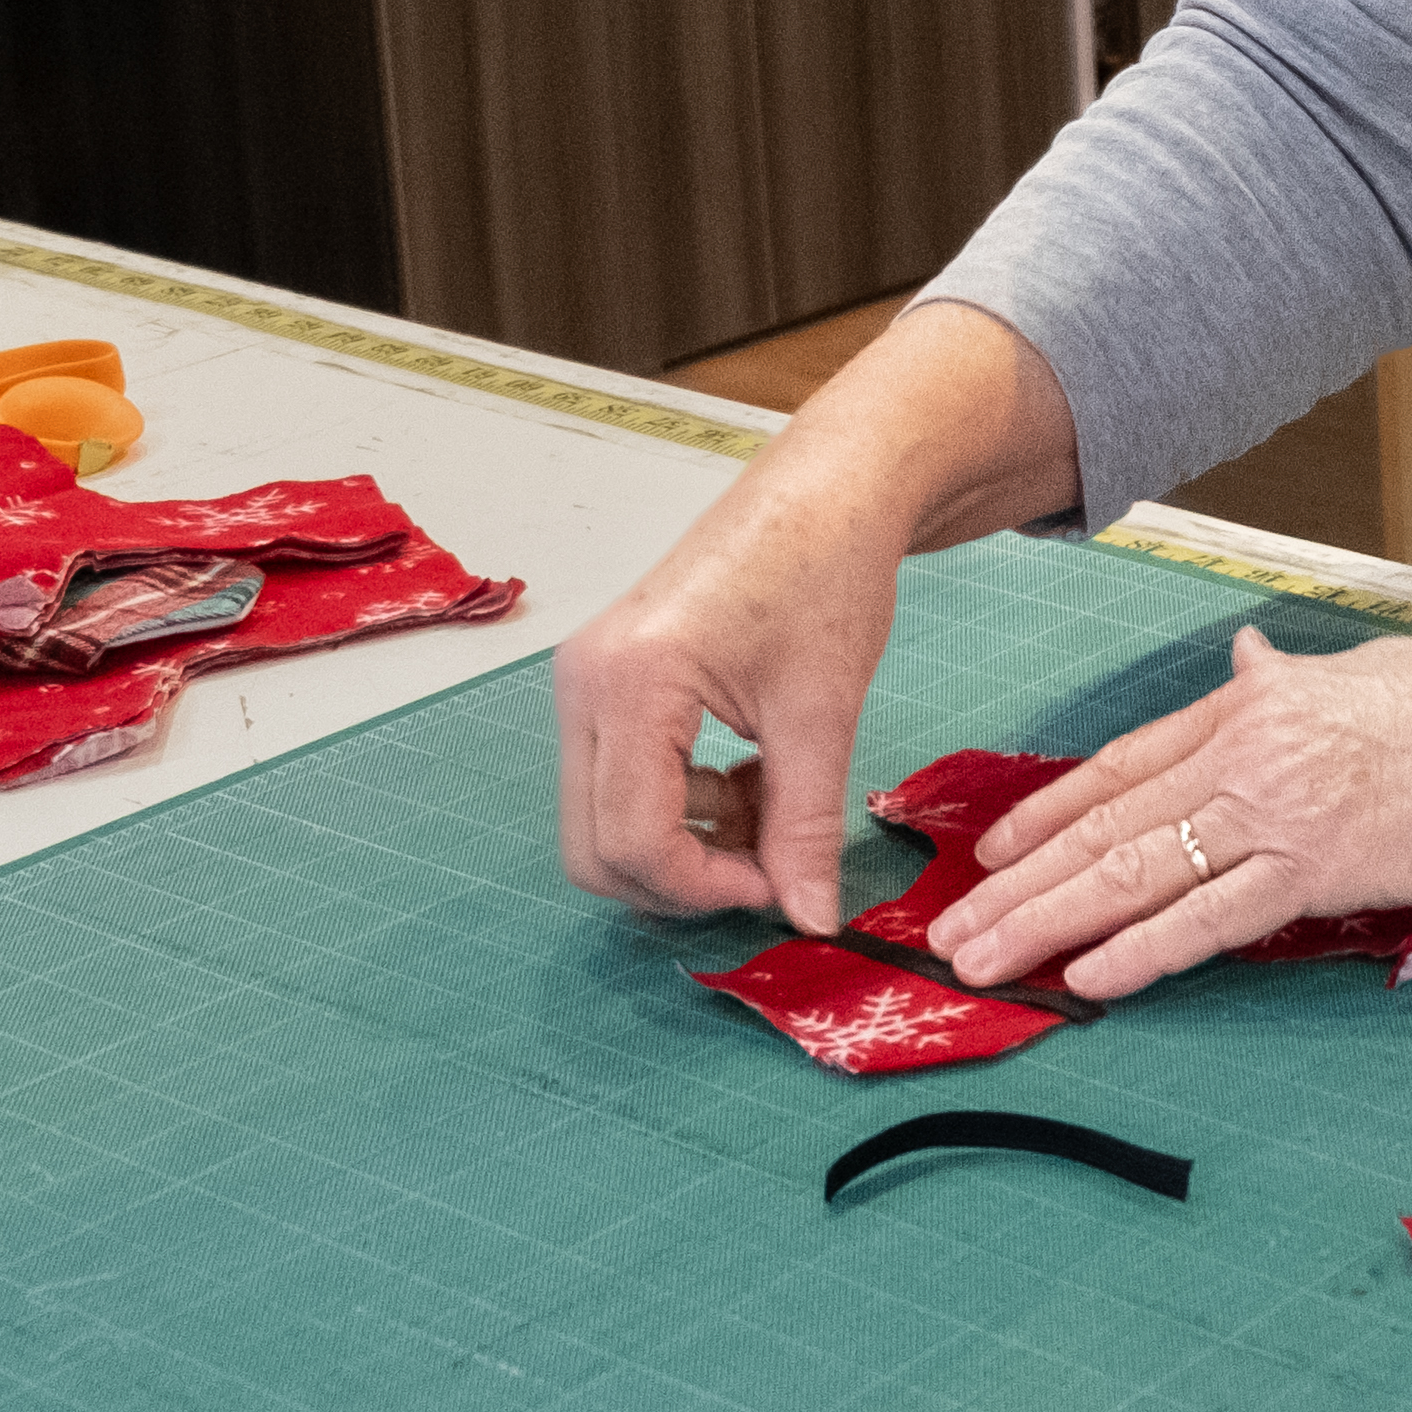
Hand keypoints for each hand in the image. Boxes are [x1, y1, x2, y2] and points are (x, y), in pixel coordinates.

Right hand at [551, 493, 899, 924]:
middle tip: (770, 866)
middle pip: (595, 847)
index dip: (705, 888)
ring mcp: (588, 684)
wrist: (827, 491)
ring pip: (606, 822)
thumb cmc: (825, 572)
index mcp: (629, 683)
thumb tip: (809, 920)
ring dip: (687, 840)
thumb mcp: (823, 713)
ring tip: (772, 799)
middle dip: (682, 877)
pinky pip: (623, 782)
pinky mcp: (609, 683)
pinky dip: (683, 804)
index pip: (633, 840)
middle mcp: (585, 685)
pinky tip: (750, 774)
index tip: (778, 886)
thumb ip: (807, 827)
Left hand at [927, 627, 1411, 1001]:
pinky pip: (1207, 920)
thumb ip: (1284, 681)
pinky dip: (1139, 951)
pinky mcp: (1315, 871)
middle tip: (949, 930)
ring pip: (1132, 874)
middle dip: (1017, 884)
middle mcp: (1241, 760)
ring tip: (982, 961)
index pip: (1119, 767)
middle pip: (1103, 827)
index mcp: (1247, 711)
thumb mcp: (1353, 673)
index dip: (1044, 811)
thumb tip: (1244, 658)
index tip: (988, 849)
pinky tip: (1084, 977)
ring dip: (1047, 923)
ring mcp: (1273, 816)